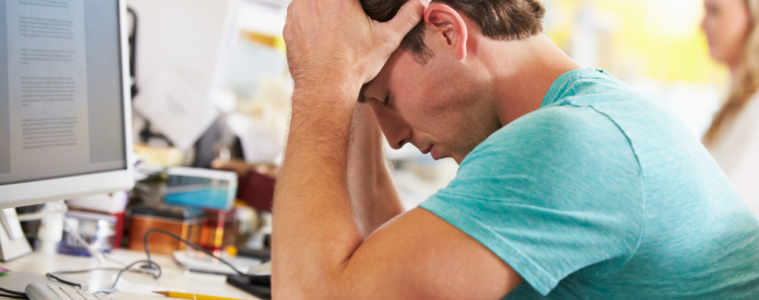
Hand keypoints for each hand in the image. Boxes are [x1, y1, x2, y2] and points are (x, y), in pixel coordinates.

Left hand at [283, 0, 424, 101]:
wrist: (324, 90)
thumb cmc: (354, 65)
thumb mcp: (387, 39)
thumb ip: (406, 18)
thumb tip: (419, 5)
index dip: (354, 4)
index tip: (357, 9)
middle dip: (338, 6)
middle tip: (347, 19)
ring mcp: (297, 11)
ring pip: (311, 0)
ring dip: (321, 6)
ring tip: (336, 25)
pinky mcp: (288, 26)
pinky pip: (299, 12)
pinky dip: (309, 17)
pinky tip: (321, 33)